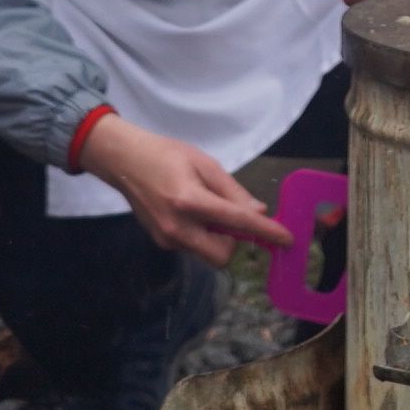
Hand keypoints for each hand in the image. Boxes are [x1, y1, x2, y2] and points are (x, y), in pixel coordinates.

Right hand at [77, 112, 290, 265]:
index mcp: (190, 201)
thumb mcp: (204, 163)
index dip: (265, 231)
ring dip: (217, 237)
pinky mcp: (161, 243)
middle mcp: (177, 227)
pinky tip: (190, 212)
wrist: (124, 161)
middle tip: (230, 215)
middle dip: (235, 241)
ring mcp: (166, 239)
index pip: (237, 222)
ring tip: (204, 207)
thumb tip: (258, 212)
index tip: (286, 239)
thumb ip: (232, 191)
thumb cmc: (166, 154)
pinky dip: (202, 235)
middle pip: (222, 255)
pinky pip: (193, 247)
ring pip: (207, 253)